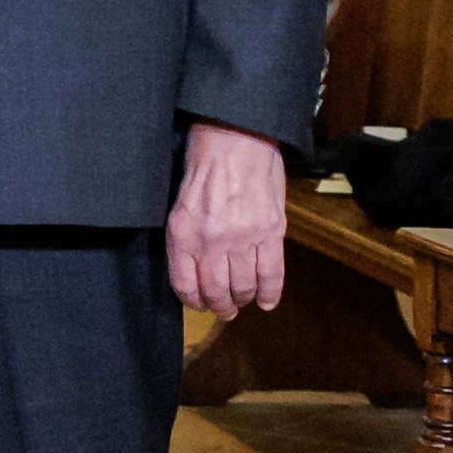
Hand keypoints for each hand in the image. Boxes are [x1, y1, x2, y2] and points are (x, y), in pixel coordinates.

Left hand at [168, 119, 289, 316]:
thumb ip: (187, 238)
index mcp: (182, 235)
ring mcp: (243, 238)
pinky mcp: (271, 232)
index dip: (192, 301)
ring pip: (243, 286)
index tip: (198, 305)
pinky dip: (270, 292)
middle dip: (220, 306)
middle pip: (215, 291)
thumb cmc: (204, 170)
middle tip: (225, 311)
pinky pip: (272, 273)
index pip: (183, 284)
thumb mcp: (180, 206)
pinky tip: (267, 302)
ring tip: (243, 302)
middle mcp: (210, 241)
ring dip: (243, 300)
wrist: (235, 142)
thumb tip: (194, 268)